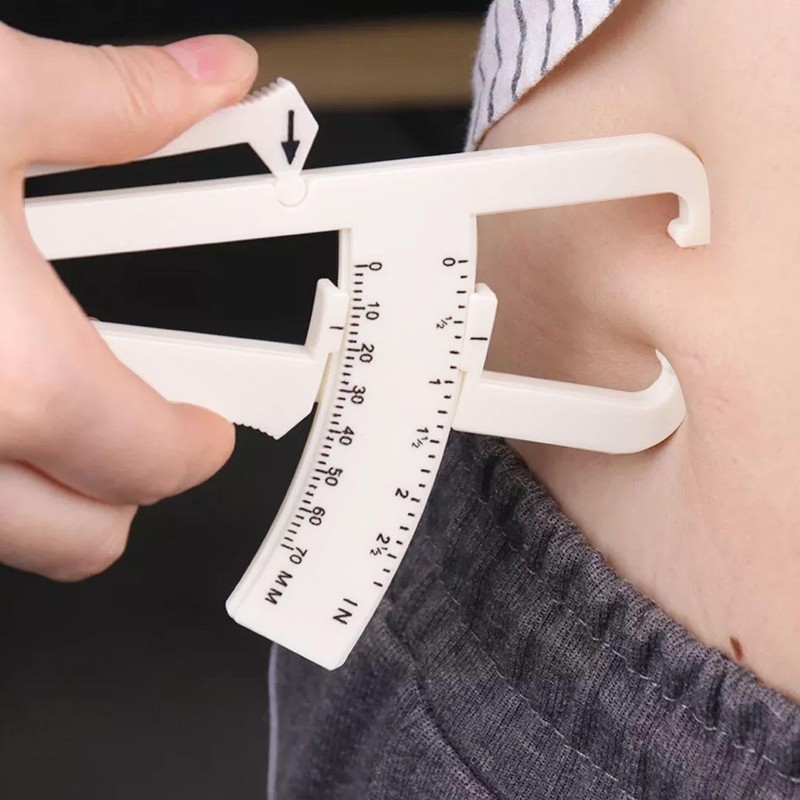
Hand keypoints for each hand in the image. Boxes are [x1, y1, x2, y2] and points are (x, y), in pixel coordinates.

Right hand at [0, 24, 256, 579]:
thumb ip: (110, 101)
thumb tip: (205, 78)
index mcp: (14, 375)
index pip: (154, 460)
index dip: (201, 441)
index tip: (214, 424)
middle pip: (82, 538)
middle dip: (128, 487)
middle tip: (138, 418)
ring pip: (2, 531)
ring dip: (43, 481)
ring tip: (43, 390)